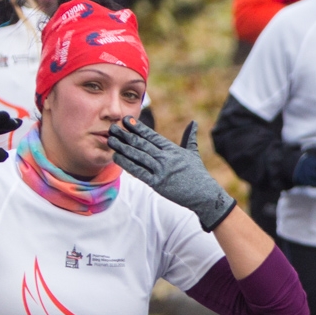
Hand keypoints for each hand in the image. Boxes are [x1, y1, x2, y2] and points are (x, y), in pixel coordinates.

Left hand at [108, 118, 237, 230]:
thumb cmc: (198, 174)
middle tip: (112, 127)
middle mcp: (166, 158)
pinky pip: (139, 172)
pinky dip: (127, 164)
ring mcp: (161, 170)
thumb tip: (194, 123)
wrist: (204, 194)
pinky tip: (117, 157)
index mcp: (172, 149)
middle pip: (142, 144)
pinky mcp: (158, 183)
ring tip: (111, 140)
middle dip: (126, 135)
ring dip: (123, 148)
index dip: (138, 127)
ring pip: (138, 156)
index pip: (152, 136)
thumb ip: (190, 137)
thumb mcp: (193, 153)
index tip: (127, 120)